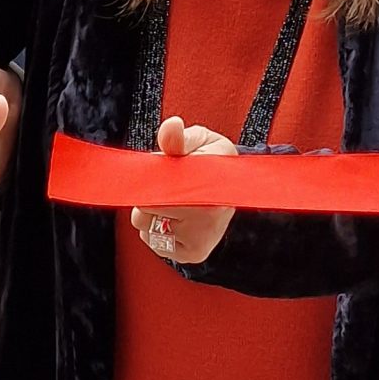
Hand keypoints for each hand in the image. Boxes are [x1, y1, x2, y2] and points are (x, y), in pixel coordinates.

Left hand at [129, 115, 238, 267]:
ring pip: (145, 224)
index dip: (150, 179)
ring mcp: (201, 237)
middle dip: (149, 194)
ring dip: (149, 213)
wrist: (234, 195)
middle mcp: (209, 214)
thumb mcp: (201, 141)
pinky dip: (155, 230)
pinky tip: (176, 220)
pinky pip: (152, 240)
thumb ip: (179, 138)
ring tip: (172, 203)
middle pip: (145, 207)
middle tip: (168, 187)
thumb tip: (172, 126)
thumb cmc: (212, 163)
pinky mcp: (193, 254)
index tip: (152, 174)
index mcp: (211, 180)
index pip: (157, 187)